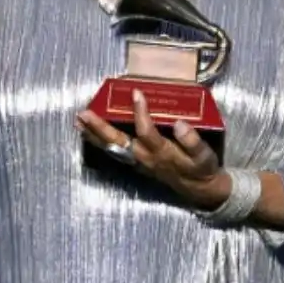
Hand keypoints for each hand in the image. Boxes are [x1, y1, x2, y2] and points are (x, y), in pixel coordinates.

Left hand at [77, 92, 226, 208]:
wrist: (198, 189)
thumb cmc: (201, 169)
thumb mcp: (204, 156)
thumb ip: (193, 142)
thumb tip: (180, 124)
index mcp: (162, 153)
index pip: (147, 132)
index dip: (141, 113)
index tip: (137, 93)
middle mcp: (144, 158)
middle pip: (118, 142)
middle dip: (100, 127)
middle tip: (84, 113)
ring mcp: (137, 162)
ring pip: (111, 148)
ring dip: (94, 135)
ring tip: (79, 120)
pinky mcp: (135, 162)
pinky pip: (113, 151)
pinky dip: (99, 141)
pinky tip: (89, 133)